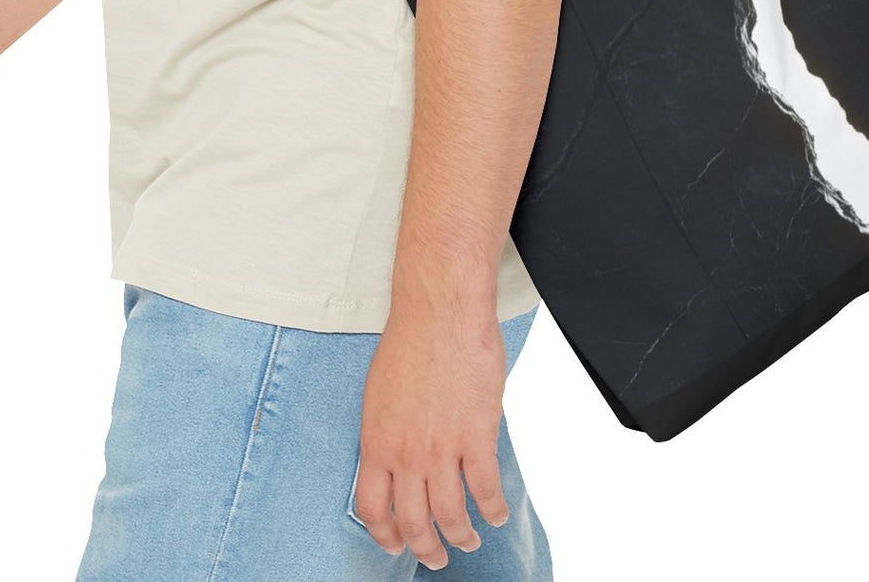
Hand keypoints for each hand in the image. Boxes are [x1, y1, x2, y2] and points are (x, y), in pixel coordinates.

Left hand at [353, 303, 511, 571]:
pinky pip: (486, 490)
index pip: (373, 509)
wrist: (440, 311)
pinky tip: (496, 514)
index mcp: (376, 442)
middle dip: (426, 549)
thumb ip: (386, 434)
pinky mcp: (476, 437)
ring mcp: (441, 449)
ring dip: (461, 536)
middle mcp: (405, 454)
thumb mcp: (379, 394)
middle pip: (414, 522)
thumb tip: (395, 462)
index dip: (386, 536)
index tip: (397, 544)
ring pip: (451, 516)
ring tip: (469, 540)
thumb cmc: (410, 342)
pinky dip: (493, 510)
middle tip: (437, 557)